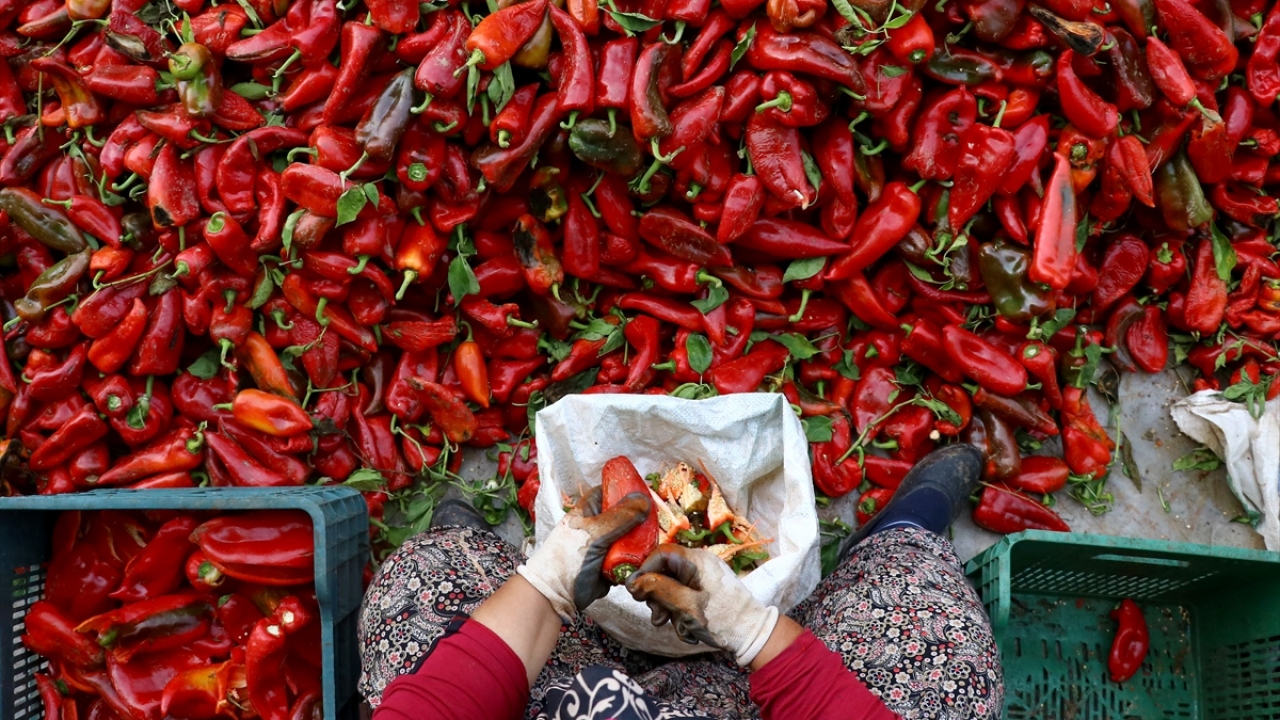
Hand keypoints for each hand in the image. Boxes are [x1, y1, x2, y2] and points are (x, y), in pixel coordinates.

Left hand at [516, 486, 649, 620]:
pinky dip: (636, 559)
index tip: (645, 494)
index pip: (609, 491)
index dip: (626, 490)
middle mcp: (597, 525)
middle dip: (639, 520)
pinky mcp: (610, 565)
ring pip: (629, 538)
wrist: (558, 594)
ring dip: (639, 542)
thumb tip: (644, 501)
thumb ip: (620, 517)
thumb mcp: (595, 532)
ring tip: (650, 544)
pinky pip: (629, 558)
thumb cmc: (567, 559)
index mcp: (588, 510)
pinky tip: (644, 560)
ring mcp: (604, 546)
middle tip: (654, 523)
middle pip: (624, 516)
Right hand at [625, 544, 778, 665]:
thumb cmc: (722, 619)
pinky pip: (684, 597)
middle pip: (664, 572)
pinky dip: (682, 614)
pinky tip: (689, 629)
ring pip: (672, 588)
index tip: (636, 593)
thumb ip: (658, 589)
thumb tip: (633, 581)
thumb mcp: (685, 605)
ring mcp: (703, 578)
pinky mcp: (706, 591)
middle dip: (657, 596)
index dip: (644, 571)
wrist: (752, 636)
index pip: (660, 554)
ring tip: (678, 625)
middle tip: (659, 617)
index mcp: (696, 560)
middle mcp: (699, 564)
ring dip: (669, 609)